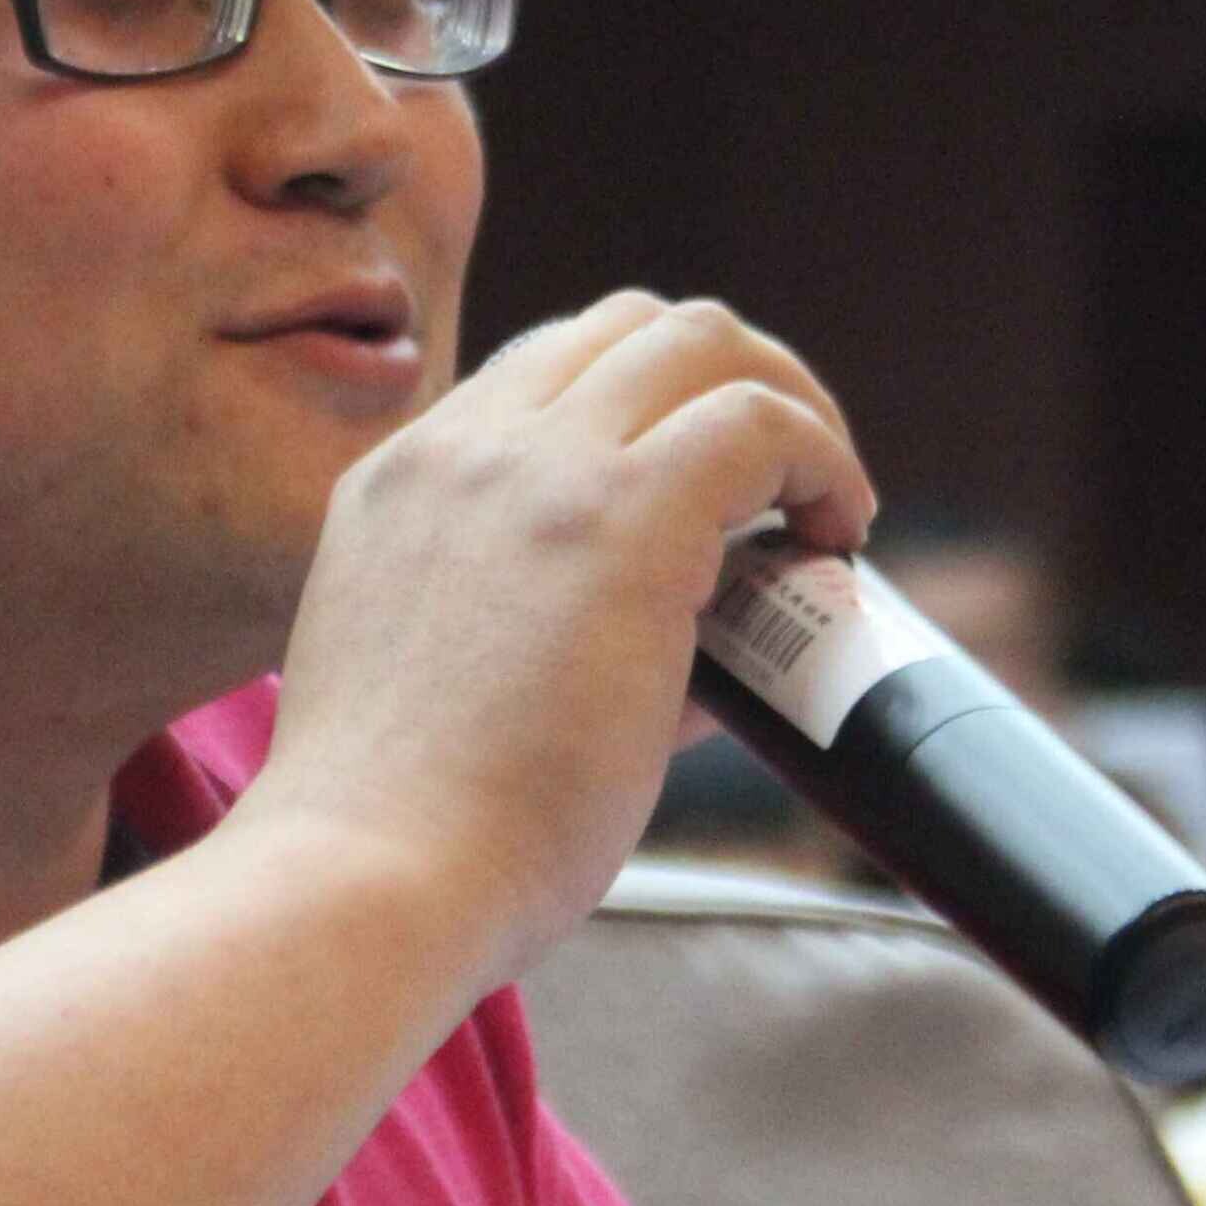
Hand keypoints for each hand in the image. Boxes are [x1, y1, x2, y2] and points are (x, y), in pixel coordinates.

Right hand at [245, 292, 871, 980]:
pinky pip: (761, 425)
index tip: (700, 488)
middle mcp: (462, 449)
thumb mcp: (440, 682)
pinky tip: (839, 531)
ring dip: (786, 403)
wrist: (366, 878)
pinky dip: (823, 460)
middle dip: (731, 378)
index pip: (543, 373)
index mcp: (399, 483)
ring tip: (825, 500)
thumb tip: (711, 655)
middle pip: (630, 326)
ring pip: (702, 341)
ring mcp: (540, 470)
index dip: (645, 409)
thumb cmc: (400, 835)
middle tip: (784, 478)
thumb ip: (551, 635)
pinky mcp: (625, 519)